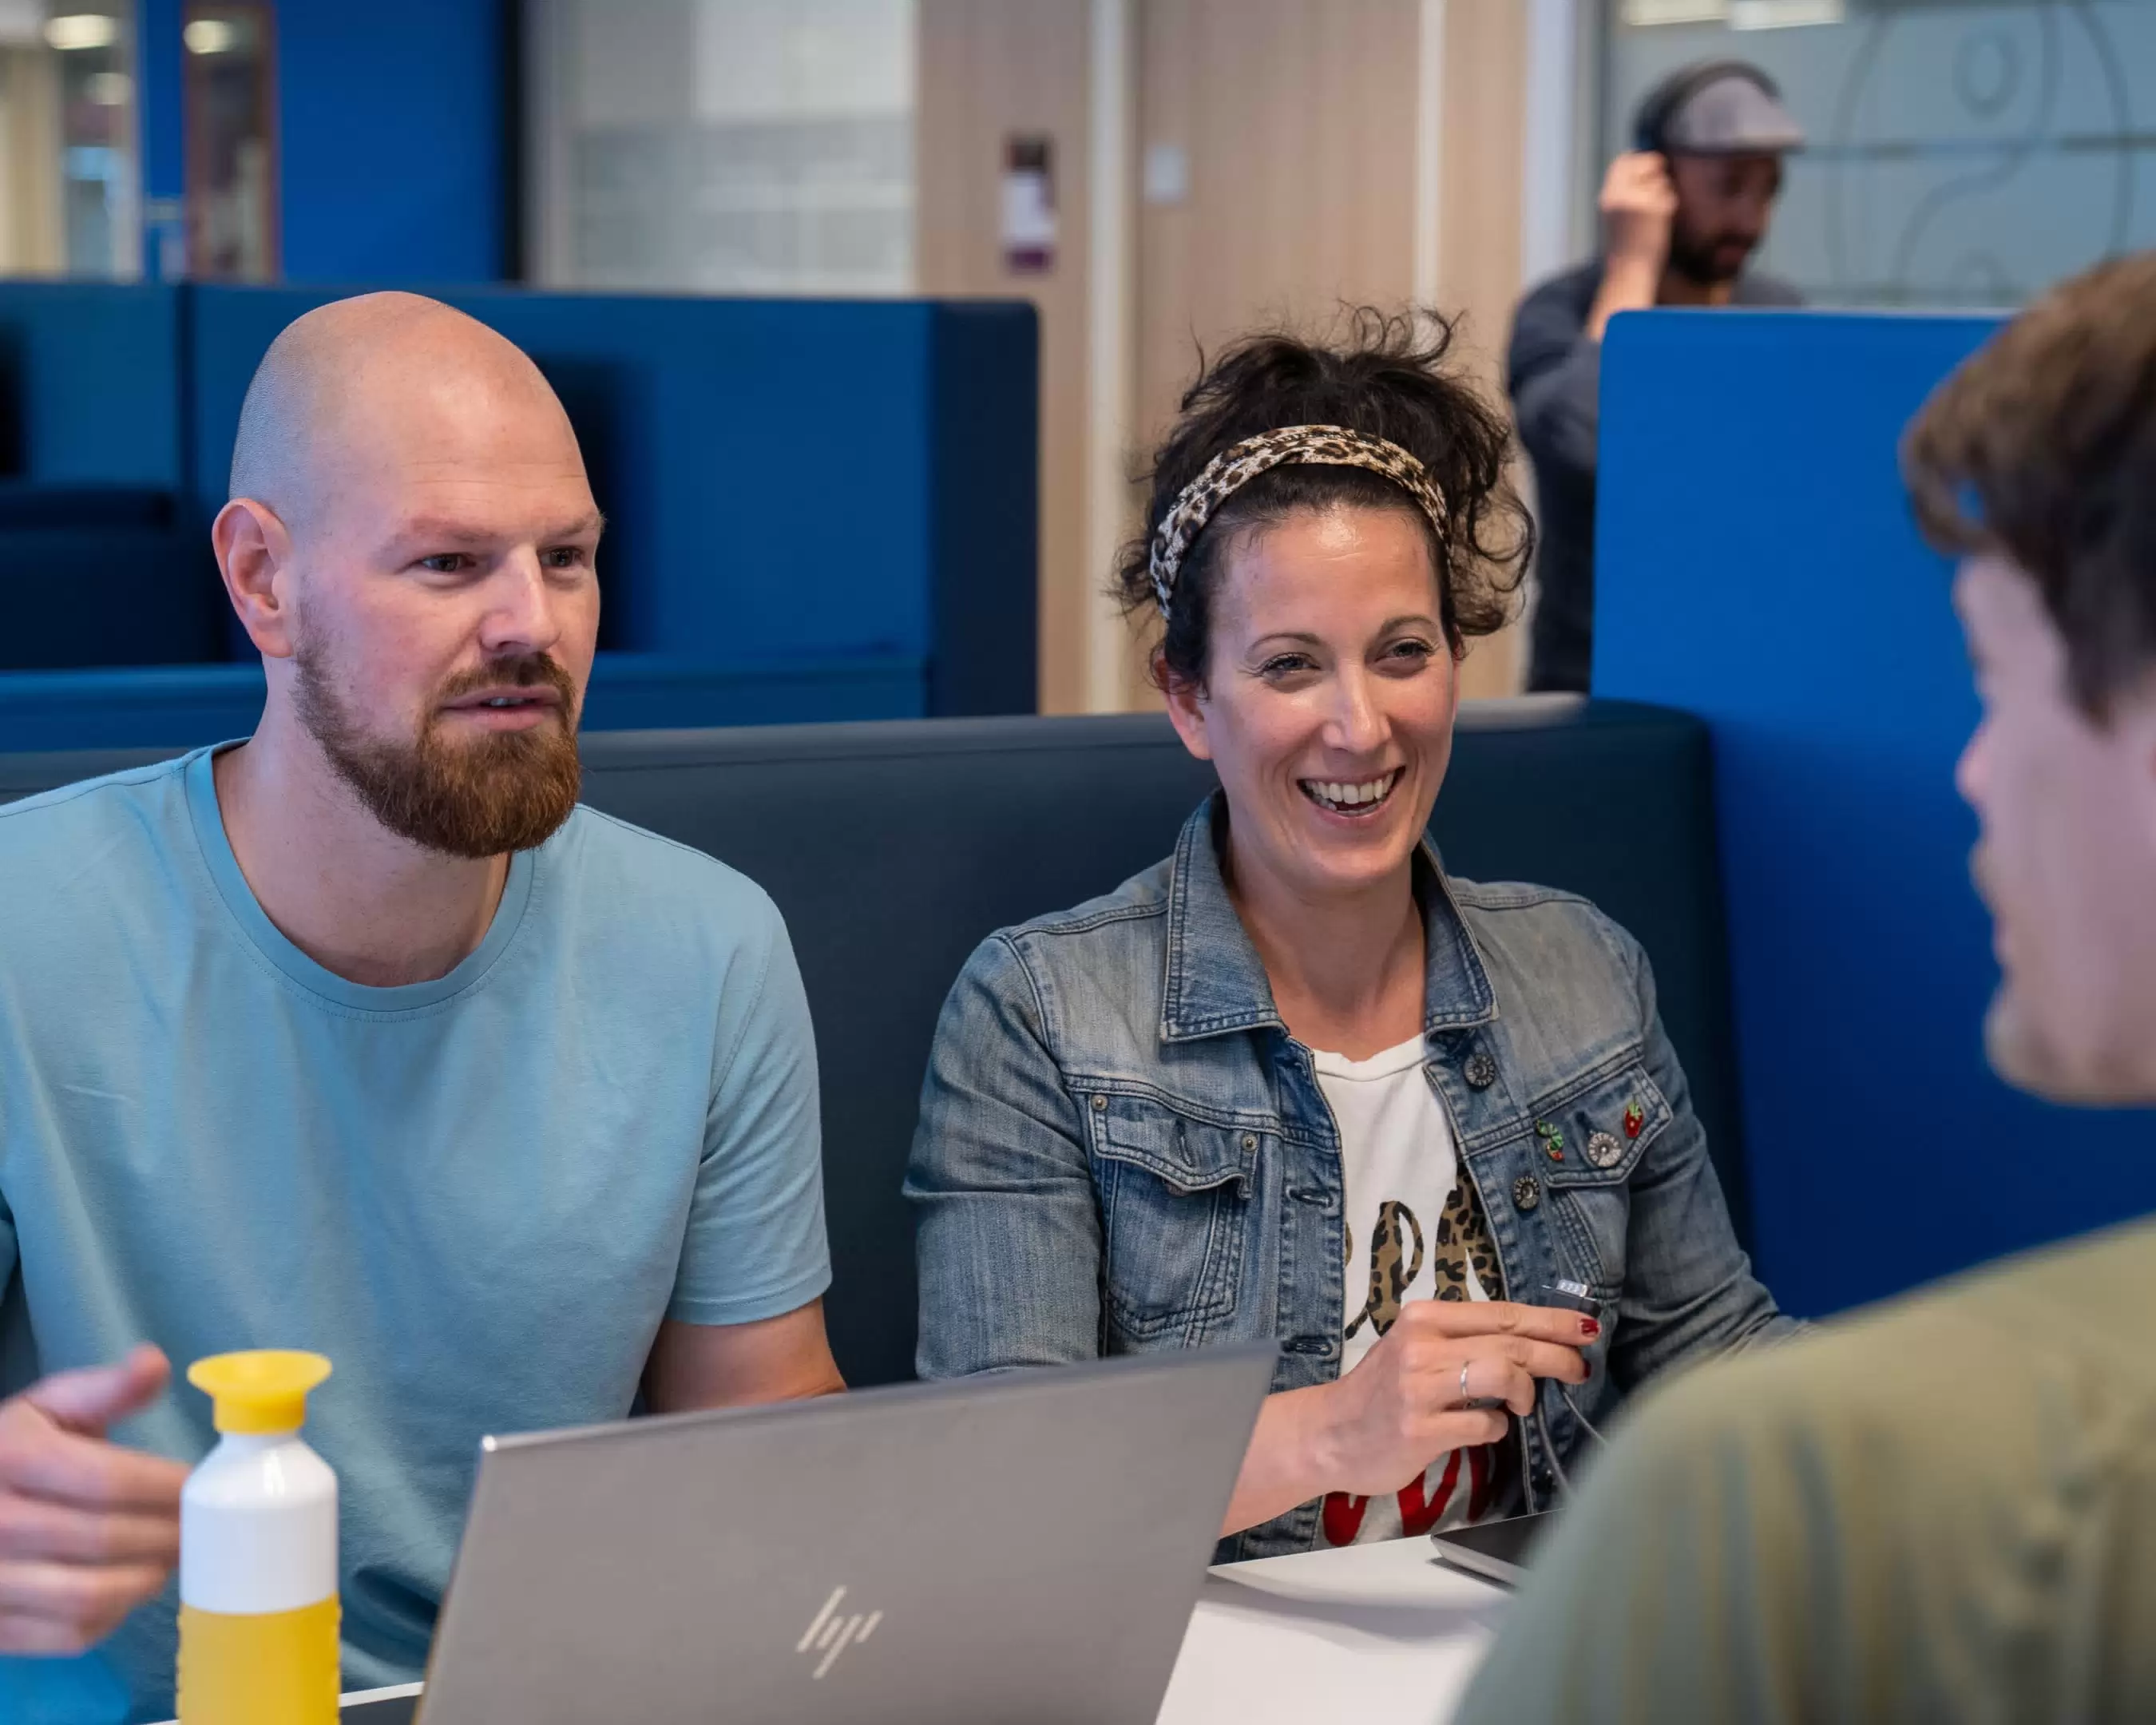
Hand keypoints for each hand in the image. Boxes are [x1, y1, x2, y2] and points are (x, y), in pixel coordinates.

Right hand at [0, 1346, 187, 1652]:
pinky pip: (67, 1635)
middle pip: (105, 1540)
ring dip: (145, 1580)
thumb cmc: (11, 1450)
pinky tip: (128, 1588)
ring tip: (170, 1557)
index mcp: (12, 1458)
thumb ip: (105, 1389)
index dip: (168, 1489)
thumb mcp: (48, 1407)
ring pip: (90, 1596)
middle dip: (168, 1535)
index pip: (109, 1481)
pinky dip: (112, 1617)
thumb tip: (154, 1362)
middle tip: (202, 1529)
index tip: (204, 1489)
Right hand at [1312, 1301, 1593, 1497]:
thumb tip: (1532, 1345)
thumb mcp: (1415, 1349)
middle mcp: (1421, 1346)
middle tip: (1580, 1369)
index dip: (1550, 1320)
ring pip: (1503, 1375)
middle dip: (1556, 1355)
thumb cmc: (1381, 1391)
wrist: (1329, 1433)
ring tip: (1524, 1405)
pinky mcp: (1419, 1430)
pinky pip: (1483, 1426)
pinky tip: (1487, 1429)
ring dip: (1526, 1392)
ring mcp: (1419, 1389)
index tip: (1585, 1327)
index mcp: (1424, 1318)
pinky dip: (1496, 1429)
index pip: (1501, 1313)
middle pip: (1510, 1342)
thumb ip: (1463, 1343)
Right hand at [1599, 151, 1677, 276]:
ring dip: (1663, 191)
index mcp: (1607, 198)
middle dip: (1654, 162)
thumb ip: (1627, 192)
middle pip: (1641, 163)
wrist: (1628, 272)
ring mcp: (1637, 201)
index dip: (1636, 158)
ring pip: (1659, 182)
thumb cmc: (1625, 248)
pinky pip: (1669, 197)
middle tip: (1663, 166)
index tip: (1649, 160)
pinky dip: (1669, 205)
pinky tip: (1662, 223)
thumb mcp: (1617, 216)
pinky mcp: (1654, 209)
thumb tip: (1648, 170)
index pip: (1621, 163)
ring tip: (1655, 217)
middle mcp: (1620, 196)